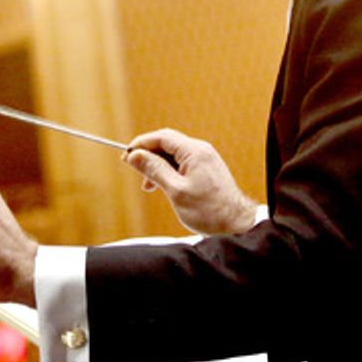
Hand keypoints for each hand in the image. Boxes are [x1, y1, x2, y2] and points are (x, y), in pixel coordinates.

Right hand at [123, 129, 257, 235]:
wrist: (235, 224)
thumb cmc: (209, 211)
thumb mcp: (175, 191)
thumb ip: (154, 170)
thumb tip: (134, 155)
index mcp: (194, 152)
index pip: (162, 137)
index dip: (141, 144)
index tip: (126, 156)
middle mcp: (201, 151)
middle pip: (167, 143)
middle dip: (148, 155)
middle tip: (133, 169)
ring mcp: (204, 160)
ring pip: (173, 155)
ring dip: (157, 165)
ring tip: (147, 185)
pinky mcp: (206, 170)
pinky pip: (182, 164)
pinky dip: (168, 172)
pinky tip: (161, 186)